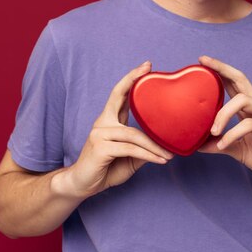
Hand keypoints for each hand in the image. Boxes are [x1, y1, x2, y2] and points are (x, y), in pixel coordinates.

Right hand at [67, 61, 174, 197]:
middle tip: (148, 68)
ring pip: (134, 134)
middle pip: (118, 96)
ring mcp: (100, 134)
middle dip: (133, 80)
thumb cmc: (106, 169)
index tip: (146, 66)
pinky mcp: (100, 147)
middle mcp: (103, 123)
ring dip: (154, 146)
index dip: (131, 79)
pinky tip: (160, 160)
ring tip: (170, 154)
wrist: (82, 185)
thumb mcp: (130, 157)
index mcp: (109, 121)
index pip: (120, 95)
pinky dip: (148, 155)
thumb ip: (143, 148)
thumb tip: (165, 144)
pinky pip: (131, 149)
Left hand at [197, 55, 251, 182]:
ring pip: (242, 99)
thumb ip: (220, 145)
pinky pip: (249, 124)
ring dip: (222, 113)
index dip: (219, 71)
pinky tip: (223, 145)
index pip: (233, 83)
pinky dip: (232, 134)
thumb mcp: (238, 150)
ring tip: (212, 131)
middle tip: (203, 62)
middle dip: (221, 68)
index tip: (202, 61)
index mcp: (249, 109)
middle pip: (241, 79)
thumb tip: (198, 145)